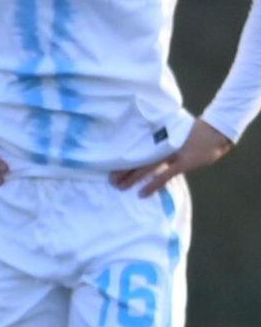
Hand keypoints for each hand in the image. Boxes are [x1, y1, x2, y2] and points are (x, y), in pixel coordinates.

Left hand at [112, 119, 232, 196]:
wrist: (215, 132)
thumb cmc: (194, 132)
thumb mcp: (173, 133)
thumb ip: (160, 141)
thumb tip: (145, 149)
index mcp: (159, 138)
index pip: (137, 149)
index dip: (123, 158)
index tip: (109, 166)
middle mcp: (162, 146)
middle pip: (138, 159)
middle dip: (123, 170)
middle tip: (110, 179)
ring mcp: (172, 155)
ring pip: (147, 168)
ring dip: (132, 178)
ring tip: (119, 186)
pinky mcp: (183, 163)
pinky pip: (164, 176)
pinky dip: (152, 185)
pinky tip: (142, 194)